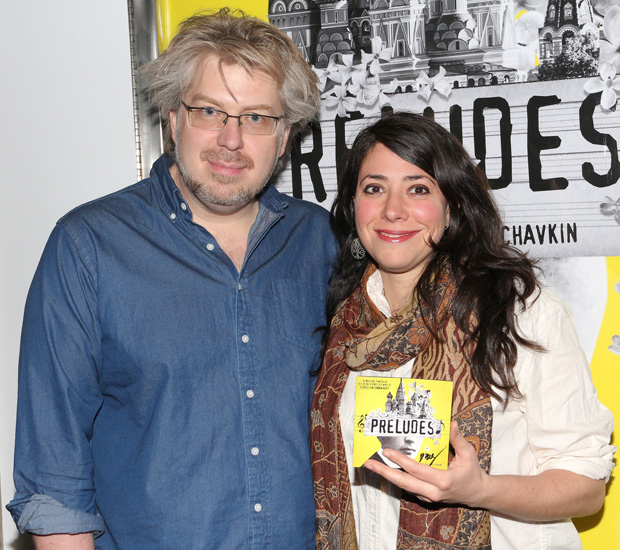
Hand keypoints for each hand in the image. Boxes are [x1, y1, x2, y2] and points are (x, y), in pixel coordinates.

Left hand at [364, 420, 488, 507]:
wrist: (477, 494)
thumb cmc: (472, 472)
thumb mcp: (469, 454)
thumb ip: (458, 439)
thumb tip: (451, 422)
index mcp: (443, 480)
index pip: (416, 470)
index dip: (400, 460)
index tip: (386, 451)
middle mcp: (433, 491)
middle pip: (403, 482)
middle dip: (384, 472)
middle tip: (368, 463)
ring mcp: (428, 497)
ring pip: (403, 487)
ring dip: (387, 476)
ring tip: (372, 466)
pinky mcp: (426, 497)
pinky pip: (408, 488)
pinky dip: (396, 479)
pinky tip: (386, 470)